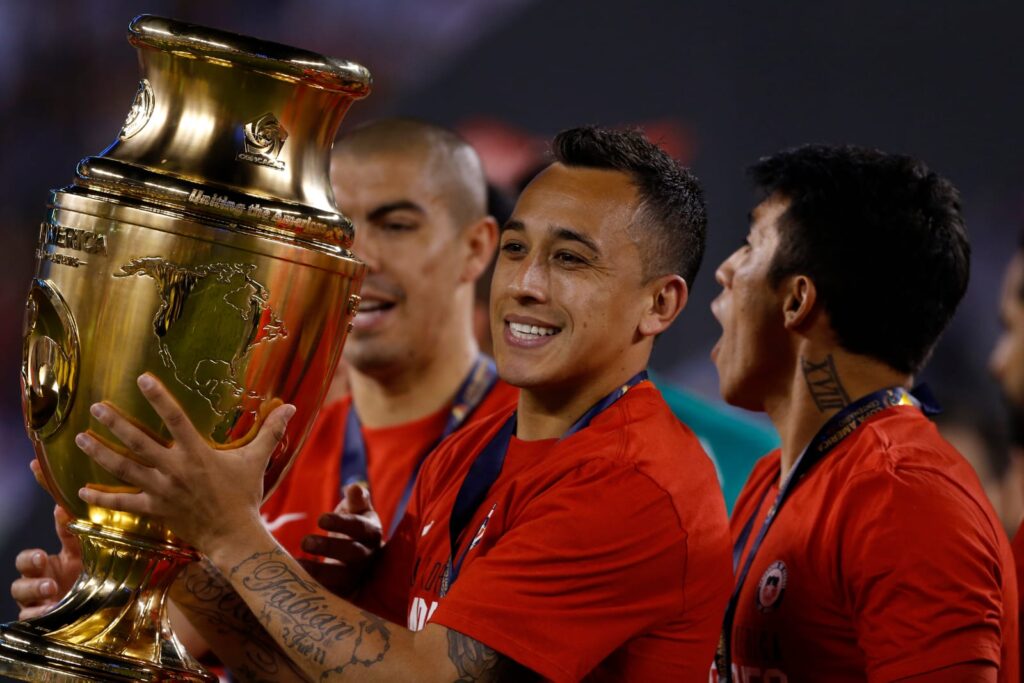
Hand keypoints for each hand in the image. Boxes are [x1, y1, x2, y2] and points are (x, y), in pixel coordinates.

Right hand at [11, 503, 81, 619]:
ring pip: (23, 600)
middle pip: (19, 581)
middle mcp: (37, 584)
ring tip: (52, 591)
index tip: (42, 556)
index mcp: (45, 566)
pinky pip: (31, 619)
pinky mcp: (43, 620)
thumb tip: (62, 506)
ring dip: (35, 594)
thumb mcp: (80, 552)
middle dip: (31, 577)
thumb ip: (70, 532)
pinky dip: (39, 615)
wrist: (101, 600)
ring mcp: (38, 603)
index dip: (30, 557)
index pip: (27, 559)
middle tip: (47, 574)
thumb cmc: (85, 572)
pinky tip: (51, 611)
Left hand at [76, 373, 294, 555]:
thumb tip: (290, 406)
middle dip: (115, 423)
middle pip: (139, 442)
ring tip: (81, 438)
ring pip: (125, 468)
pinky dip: (103, 498)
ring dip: (101, 452)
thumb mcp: (257, 460)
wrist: (233, 535)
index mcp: (198, 453)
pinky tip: (82, 490)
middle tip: (95, 408)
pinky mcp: (155, 509)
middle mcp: (175, 468)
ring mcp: (162, 489)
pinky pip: (124, 503)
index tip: (141, 379)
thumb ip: (271, 431)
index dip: (158, 397)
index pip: (175, 418)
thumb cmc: (245, 495)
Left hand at [298, 483, 381, 595]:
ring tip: (296, 564)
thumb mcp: (358, 512)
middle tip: (304, 541)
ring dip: (319, 572)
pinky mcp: (345, 592)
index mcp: (371, 532)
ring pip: (342, 578)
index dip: (341, 523)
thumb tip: (354, 488)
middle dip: (329, 547)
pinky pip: (331, 593)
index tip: (320, 519)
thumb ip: (357, 500)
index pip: (359, 527)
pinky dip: (314, 588)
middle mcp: (368, 556)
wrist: (361, 560)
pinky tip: (294, 581)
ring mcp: (358, 576)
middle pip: (352, 553)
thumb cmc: (353, 529)